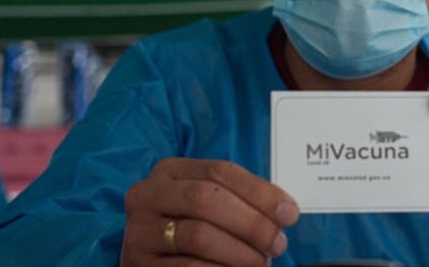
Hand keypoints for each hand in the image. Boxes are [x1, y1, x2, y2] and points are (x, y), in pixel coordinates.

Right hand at [120, 158, 299, 265]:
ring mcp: (138, 232)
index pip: (219, 171)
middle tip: (277, 244)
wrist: (153, 258)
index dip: (259, 192)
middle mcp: (147, 195)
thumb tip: (285, 210)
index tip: (290, 213)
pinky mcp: (138, 265)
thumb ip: (240, 198)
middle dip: (250, 222)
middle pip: (206, 199)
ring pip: (197, 236)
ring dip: (239, 252)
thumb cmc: (190, 224)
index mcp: (169, 171)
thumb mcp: (208, 202)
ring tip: (260, 262)